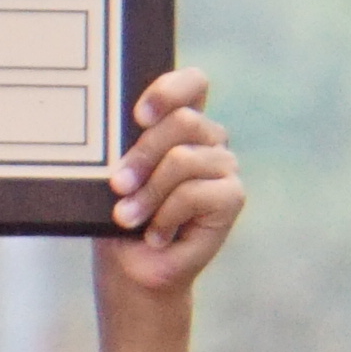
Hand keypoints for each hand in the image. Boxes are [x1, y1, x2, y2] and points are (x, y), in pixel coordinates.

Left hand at [102, 69, 242, 298]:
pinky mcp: (232, 197)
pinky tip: (157, 236)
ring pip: (183, 159)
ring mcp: (224, 166)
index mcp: (182, 122)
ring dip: (149, 193)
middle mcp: (208, 139)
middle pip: (182, 121)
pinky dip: (167, 216)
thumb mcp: (118, 172)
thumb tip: (127, 129)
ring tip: (128, 218)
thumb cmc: (122, 214)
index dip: (170, 90)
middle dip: (142, 155)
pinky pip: (194, 193)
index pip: (193, 84)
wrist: (134, 268)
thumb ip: (129, 144)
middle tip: (117, 185)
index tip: (138, 116)